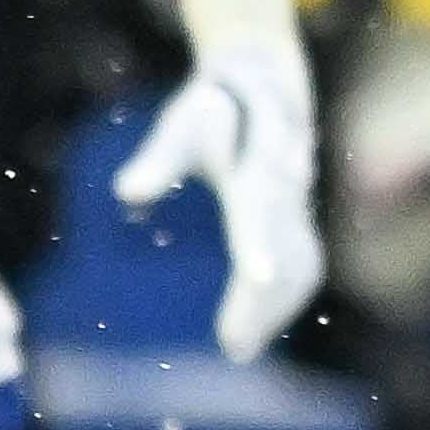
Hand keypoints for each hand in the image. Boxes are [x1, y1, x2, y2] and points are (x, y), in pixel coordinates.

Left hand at [114, 0, 324, 358]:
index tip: (256, 279)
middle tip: (234, 348)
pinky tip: (256, 331)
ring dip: (274, 310)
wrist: (267, 81)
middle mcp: (289, 189)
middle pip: (285, 252)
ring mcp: (300, 207)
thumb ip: (158, 159)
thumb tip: (125, 194)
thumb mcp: (183, 124)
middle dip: (263, 301)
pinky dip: (283, 303)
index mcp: (261, 163)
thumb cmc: (214, 105)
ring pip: (301, 265)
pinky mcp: (300, 222)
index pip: (261, 212)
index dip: (260, 246)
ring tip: (239, 349)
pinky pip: (304, 268)